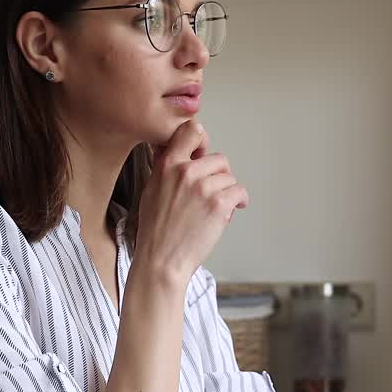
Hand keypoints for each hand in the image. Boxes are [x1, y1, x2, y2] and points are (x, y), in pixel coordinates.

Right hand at [134, 120, 248, 282]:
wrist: (162, 260)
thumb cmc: (156, 231)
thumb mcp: (152, 189)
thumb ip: (167, 168)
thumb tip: (182, 154)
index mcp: (167, 165)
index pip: (191, 131)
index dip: (203, 141)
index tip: (204, 153)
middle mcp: (186, 172)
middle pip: (219, 159)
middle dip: (220, 176)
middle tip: (214, 191)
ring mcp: (203, 188)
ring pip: (230, 178)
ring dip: (228, 192)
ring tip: (217, 206)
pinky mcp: (219, 204)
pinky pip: (239, 192)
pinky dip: (239, 201)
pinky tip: (232, 209)